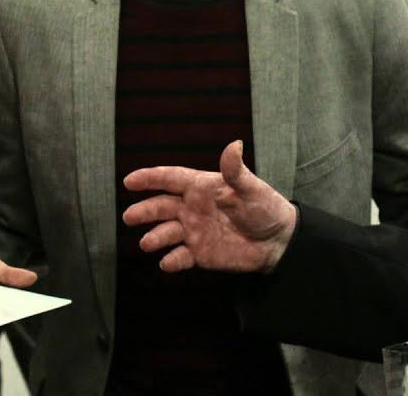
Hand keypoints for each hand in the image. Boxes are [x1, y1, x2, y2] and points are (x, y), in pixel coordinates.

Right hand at [122, 140, 296, 272]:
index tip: (129, 181)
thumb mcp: (252, 188)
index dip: (149, 178)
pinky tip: (167, 262)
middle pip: (161, 207)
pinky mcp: (199, 254)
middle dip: (144, 211)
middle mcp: (192, 208)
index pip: (171, 179)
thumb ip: (236, 171)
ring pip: (166, 232)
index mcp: (201, 187)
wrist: (278, 241)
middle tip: (129, 217)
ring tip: (147, 243)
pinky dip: (172, 260)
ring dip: (155, 237)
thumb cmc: (265, 208)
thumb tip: (234, 144)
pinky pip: (180, 257)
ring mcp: (194, 231)